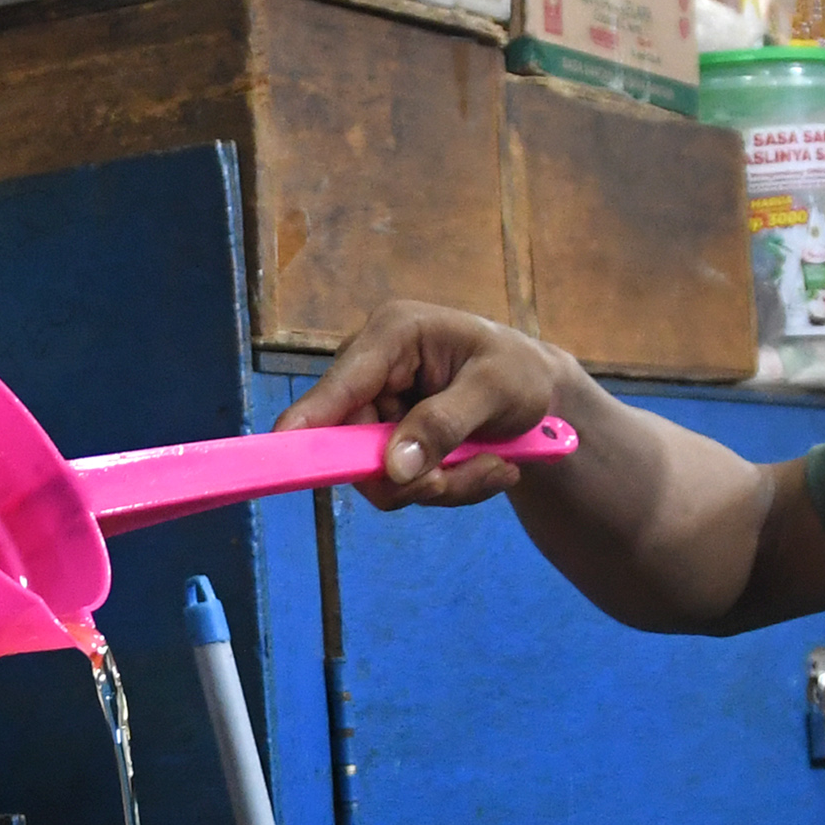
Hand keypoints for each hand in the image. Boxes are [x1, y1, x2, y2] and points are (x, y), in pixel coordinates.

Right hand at [278, 303, 596, 510]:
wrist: (541, 395)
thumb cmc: (520, 372)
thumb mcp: (496, 391)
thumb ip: (445, 424)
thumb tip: (392, 468)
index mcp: (393, 336)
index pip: (339, 383)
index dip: (309, 420)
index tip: (283, 448)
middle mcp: (373, 373)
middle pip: (352, 443)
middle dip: (410, 475)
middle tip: (463, 479)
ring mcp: (377, 411)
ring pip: (378, 476)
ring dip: (438, 485)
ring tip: (492, 466)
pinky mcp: (389, 443)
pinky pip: (399, 486)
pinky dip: (445, 488)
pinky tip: (485, 467)